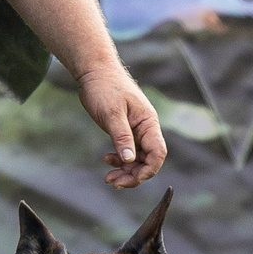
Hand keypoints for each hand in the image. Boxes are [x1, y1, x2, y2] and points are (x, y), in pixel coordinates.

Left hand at [76, 62, 165, 187]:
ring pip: (137, 159)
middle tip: (113, 182)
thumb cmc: (104, 87)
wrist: (94, 71)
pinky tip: (106, 160)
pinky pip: (127, 152)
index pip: (158, 153)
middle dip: (133, 175)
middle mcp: (146, 129)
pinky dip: (119, 160)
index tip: (132, 178)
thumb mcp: (112, 113)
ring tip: (108, 177)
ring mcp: (136, 131)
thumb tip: (129, 160)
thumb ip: (121, 136)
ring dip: (125, 171)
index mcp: (148, 123)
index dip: (148, 170)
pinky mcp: (125, 131)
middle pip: (148, 160)